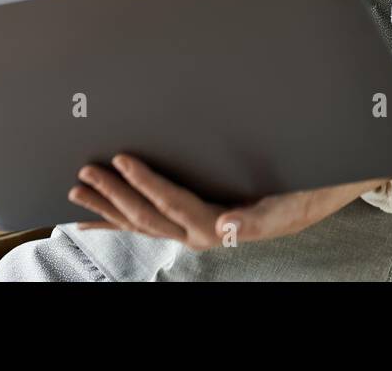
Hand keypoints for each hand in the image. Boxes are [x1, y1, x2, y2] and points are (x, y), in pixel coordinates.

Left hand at [69, 154, 386, 249]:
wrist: (313, 201)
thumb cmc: (301, 198)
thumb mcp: (287, 207)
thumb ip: (255, 221)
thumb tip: (226, 228)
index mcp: (216, 224)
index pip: (172, 201)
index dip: (145, 181)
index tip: (122, 159)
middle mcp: (197, 232)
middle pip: (145, 214)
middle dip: (113, 194)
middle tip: (86, 172)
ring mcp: (189, 231)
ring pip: (139, 221)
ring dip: (107, 206)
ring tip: (78, 192)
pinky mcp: (188, 224)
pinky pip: (146, 224)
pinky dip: (116, 221)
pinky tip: (94, 219)